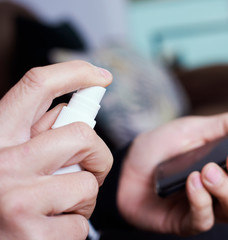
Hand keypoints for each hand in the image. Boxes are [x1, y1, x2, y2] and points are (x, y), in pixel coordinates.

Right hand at [0, 61, 112, 238]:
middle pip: (81, 135)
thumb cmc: (2, 201)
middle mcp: (2, 164)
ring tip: (58, 208)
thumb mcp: (5, 160)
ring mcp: (17, 200)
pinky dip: (73, 228)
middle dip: (98, 155)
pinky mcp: (32, 235)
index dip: (74, 72)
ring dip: (83, 199)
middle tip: (90, 170)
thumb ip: (32, 136)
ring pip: (87, 183)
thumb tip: (69, 111)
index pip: (36, 86)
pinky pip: (80, 224)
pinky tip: (49, 232)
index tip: (101, 76)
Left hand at [117, 113, 227, 235]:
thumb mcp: (192, 128)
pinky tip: (193, 182)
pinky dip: (201, 200)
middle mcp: (225, 188)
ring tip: (209, 170)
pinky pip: (205, 219)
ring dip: (227, 189)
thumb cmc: (161, 147)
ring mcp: (209, 207)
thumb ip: (224, 124)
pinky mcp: (189, 222)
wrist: (128, 167)